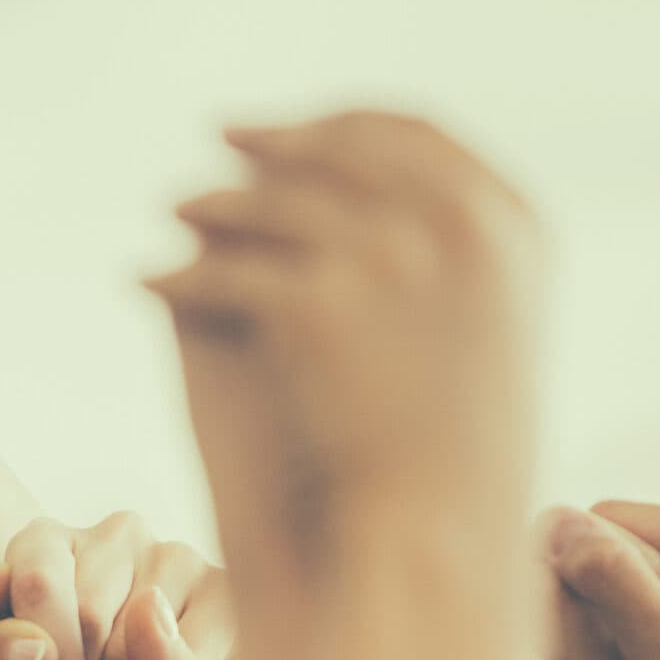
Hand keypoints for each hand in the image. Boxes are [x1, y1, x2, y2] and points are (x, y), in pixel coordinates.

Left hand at [151, 113, 543, 591]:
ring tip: (176, 205)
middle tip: (222, 136)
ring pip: (271, 202)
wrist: (441, 536)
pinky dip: (179, 270)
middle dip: (274, 141)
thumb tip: (390, 190)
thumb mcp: (487, 328)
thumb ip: (451, 247)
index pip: (411, 132)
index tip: (298, 126)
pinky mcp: (315, 301)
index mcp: (512, 219)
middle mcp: (457, 219)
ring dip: (215, 198)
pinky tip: (147, 277)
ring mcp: (386, 252)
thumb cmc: (466, 452)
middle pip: (337, 149)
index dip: (345, 123)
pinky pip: (223, 268)